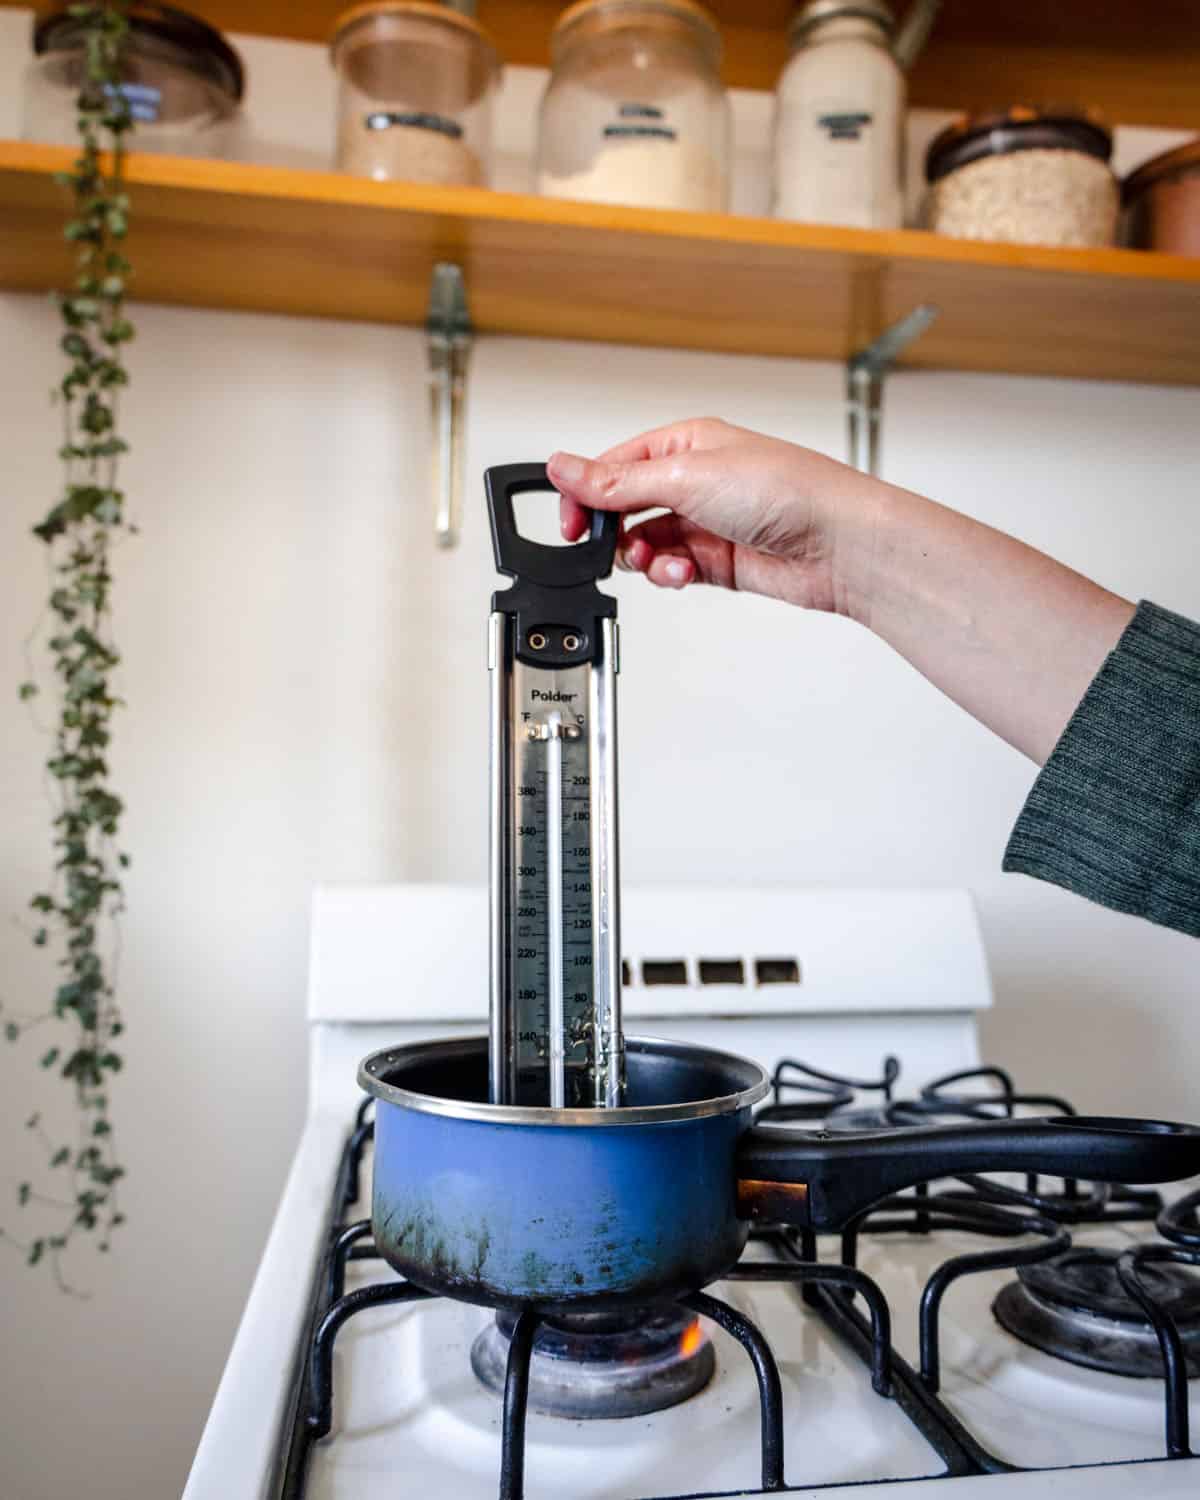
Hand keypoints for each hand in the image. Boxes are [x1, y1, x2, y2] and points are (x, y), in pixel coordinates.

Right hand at [547, 417, 1133, 763]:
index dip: (586, 494)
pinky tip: (681, 574)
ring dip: (645, 559)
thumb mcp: (685, 476)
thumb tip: (562, 466)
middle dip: (615, 532)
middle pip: (628, 507)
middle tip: (605, 548)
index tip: (569, 522)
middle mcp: (697, 479)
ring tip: (659, 563)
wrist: (840, 543)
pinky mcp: (722, 561)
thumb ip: (617, 483)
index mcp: (686, 441)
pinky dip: (671, 576)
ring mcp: (710, 522)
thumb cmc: (787, 490)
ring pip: (650, 544)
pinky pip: (676, 570)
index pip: (614, 465)